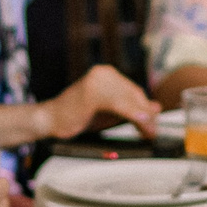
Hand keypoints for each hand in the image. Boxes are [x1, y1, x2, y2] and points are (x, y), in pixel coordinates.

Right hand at [41, 65, 158, 139]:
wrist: (50, 120)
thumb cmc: (77, 116)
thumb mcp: (109, 113)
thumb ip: (130, 109)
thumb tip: (156, 108)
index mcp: (107, 74)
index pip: (134, 91)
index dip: (146, 109)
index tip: (154, 124)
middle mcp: (103, 73)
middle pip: (134, 94)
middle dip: (146, 115)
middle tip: (153, 132)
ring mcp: (97, 81)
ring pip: (129, 99)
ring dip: (142, 118)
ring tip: (149, 132)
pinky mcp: (93, 92)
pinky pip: (119, 104)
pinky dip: (132, 114)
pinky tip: (141, 122)